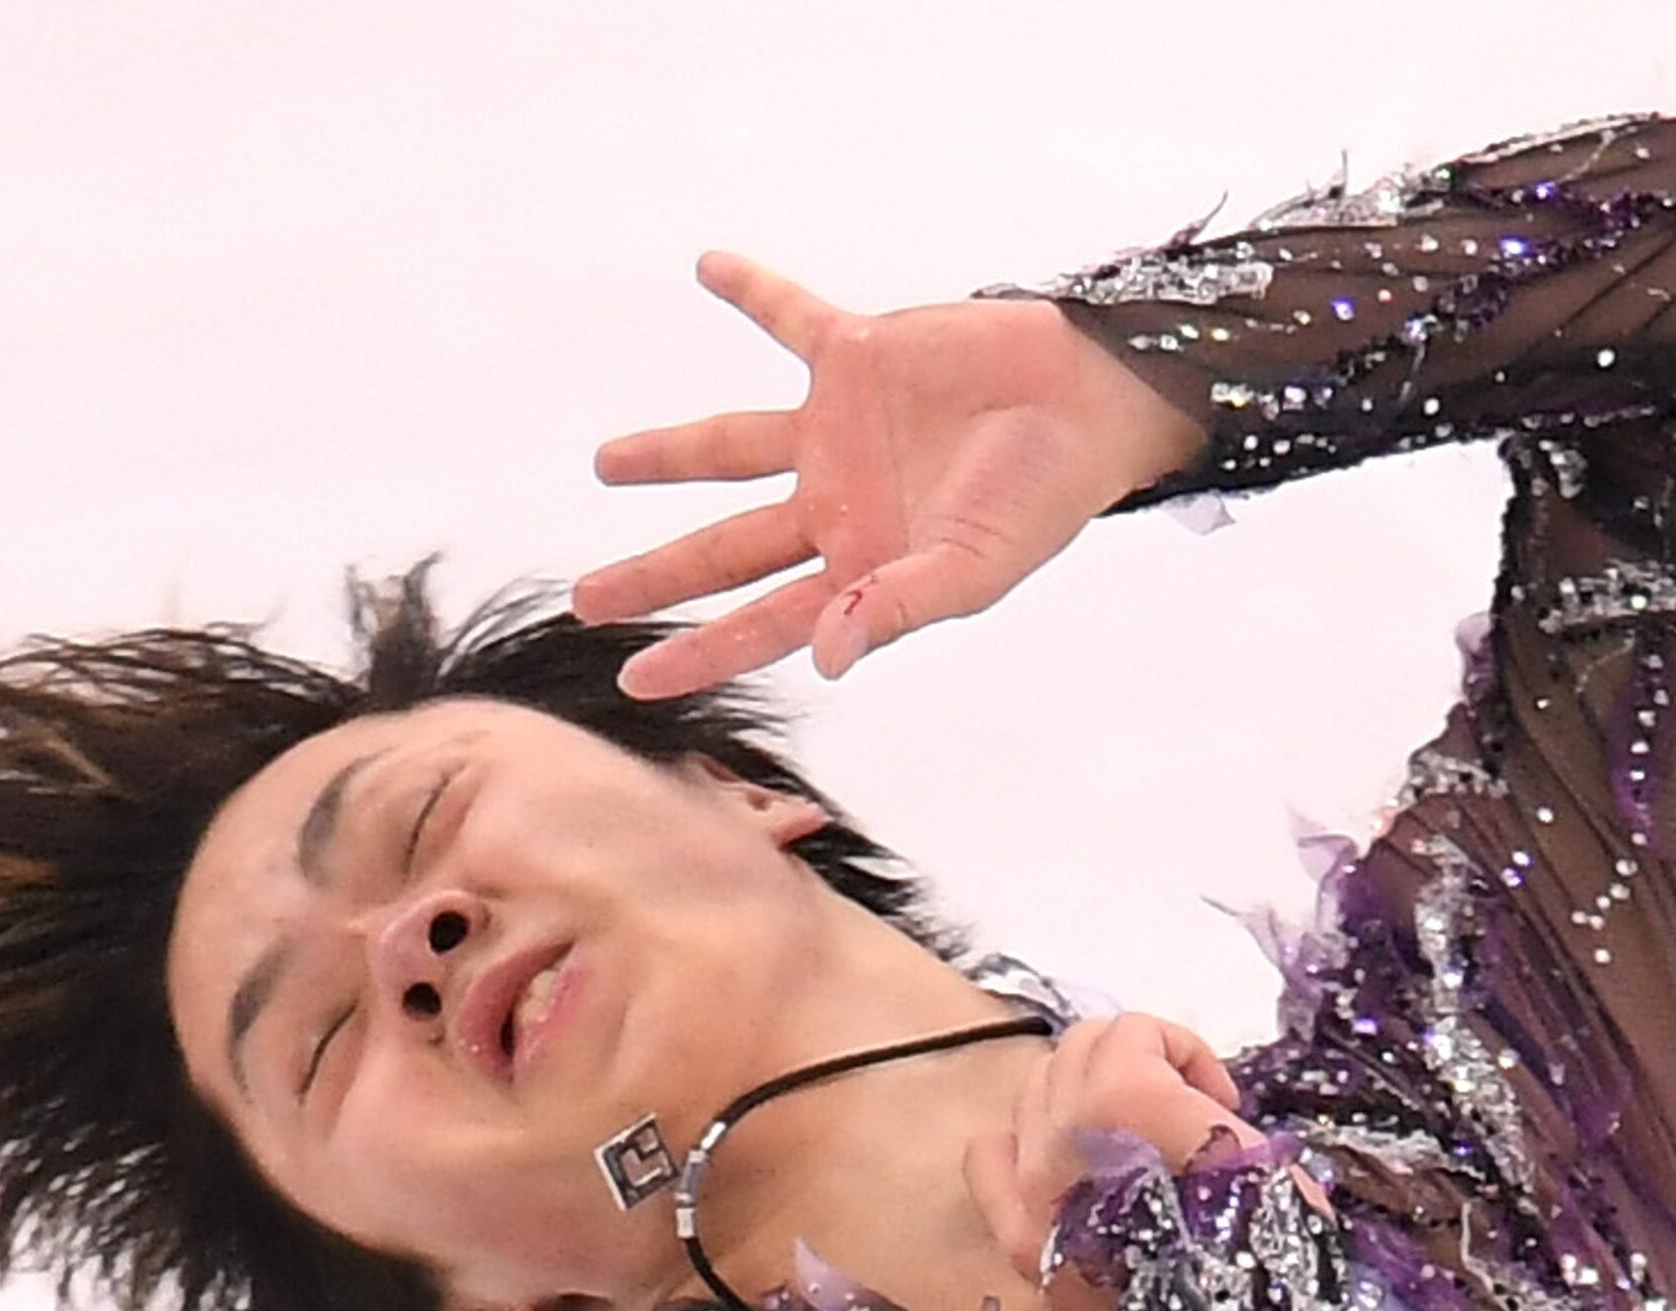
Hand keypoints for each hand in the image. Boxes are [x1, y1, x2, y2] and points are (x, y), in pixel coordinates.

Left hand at [575, 254, 1206, 698]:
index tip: (634, 679)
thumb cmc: (1044, 499)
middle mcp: (836, 504)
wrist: (1092, 402)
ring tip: (603, 464)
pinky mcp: (858, 355)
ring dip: (668, 451)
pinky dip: (752, 291)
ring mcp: (839, 431)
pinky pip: (790, 317)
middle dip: (655, 574)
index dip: (698, 650)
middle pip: (724, 547)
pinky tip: (709, 265)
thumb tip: (823, 659)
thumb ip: (897, 610)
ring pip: (730, 446)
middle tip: (584, 599)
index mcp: (861, 566)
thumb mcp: (975, 569)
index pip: (762, 620)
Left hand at [962, 1015, 1261, 1310]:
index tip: (1225, 1105)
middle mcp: (1062, 1132)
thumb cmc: (1263, 1262)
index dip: (1186, 1055)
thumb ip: (1219, 1123)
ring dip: (1087, 1098)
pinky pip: (988, 1155)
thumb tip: (1206, 1116)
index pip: (1134, 1033)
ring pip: (1034, 1092)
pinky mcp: (1019, 1238)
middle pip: (1078, 1050)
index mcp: (1127, 1101)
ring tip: (1136, 1145)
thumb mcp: (1269, 1172)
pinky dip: (1021, 1142)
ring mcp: (1032, 1186)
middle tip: (1186, 1119)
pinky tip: (1066, 1165)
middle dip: (1137, 1066)